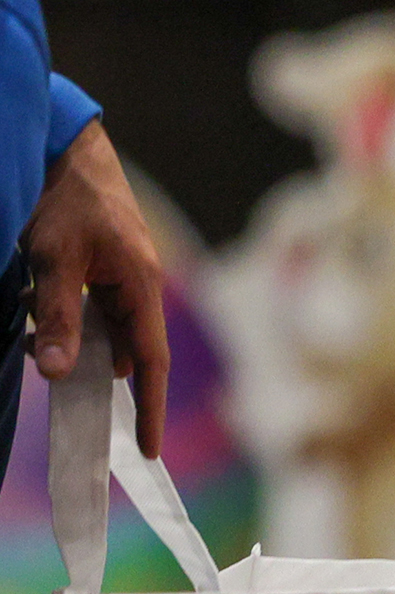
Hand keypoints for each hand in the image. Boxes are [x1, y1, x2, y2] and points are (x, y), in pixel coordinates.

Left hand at [26, 121, 169, 459]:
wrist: (62, 143)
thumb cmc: (62, 196)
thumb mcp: (52, 260)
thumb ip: (56, 318)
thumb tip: (56, 373)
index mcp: (140, 286)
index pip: (150, 362)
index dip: (150, 408)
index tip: (148, 450)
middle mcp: (139, 284)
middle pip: (129, 350)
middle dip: (103, 379)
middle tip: (81, 410)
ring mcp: (123, 274)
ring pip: (108, 329)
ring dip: (81, 343)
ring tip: (47, 349)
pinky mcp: (105, 263)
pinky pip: (95, 307)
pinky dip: (73, 321)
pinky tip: (44, 316)